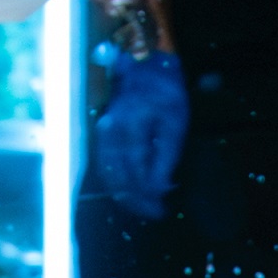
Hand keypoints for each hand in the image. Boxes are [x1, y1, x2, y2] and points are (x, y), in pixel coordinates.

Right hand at [93, 49, 186, 222]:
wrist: (145, 65)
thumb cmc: (165, 92)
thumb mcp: (175, 124)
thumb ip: (166, 158)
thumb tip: (161, 188)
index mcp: (129, 129)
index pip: (134, 173)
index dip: (146, 196)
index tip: (160, 210)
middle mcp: (109, 133)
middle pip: (117, 177)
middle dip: (135, 200)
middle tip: (154, 212)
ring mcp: (102, 133)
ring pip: (108, 173)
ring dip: (125, 193)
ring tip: (144, 205)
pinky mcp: (102, 134)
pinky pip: (106, 164)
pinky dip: (118, 180)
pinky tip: (131, 189)